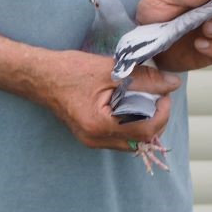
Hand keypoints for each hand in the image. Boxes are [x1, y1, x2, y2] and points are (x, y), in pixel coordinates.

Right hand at [42, 49, 179, 153]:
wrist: (38, 76)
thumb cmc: (69, 70)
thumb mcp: (109, 70)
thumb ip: (144, 79)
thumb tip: (173, 84)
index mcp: (100, 125)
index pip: (146, 130)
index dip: (162, 113)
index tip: (165, 93)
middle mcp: (96, 139)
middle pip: (142, 139)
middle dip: (156, 118)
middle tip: (158, 95)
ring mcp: (91, 141)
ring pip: (132, 141)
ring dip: (144, 122)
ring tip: (144, 99)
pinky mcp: (89, 136)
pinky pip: (119, 137)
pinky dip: (129, 123)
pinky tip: (128, 105)